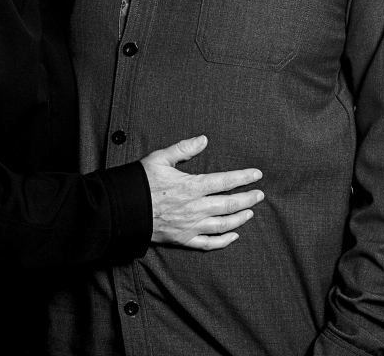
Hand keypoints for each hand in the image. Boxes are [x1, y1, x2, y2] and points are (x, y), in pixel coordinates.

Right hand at [140, 135, 263, 250]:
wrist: (123, 208)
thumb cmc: (141, 181)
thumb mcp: (160, 157)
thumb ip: (183, 148)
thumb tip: (204, 139)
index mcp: (191, 186)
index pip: (225, 181)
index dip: (243, 177)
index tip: (257, 175)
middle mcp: (195, 207)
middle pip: (229, 204)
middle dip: (248, 199)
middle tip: (259, 194)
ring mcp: (190, 225)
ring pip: (223, 224)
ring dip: (240, 218)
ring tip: (250, 212)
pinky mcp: (183, 239)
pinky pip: (208, 243)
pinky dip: (224, 241)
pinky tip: (233, 235)